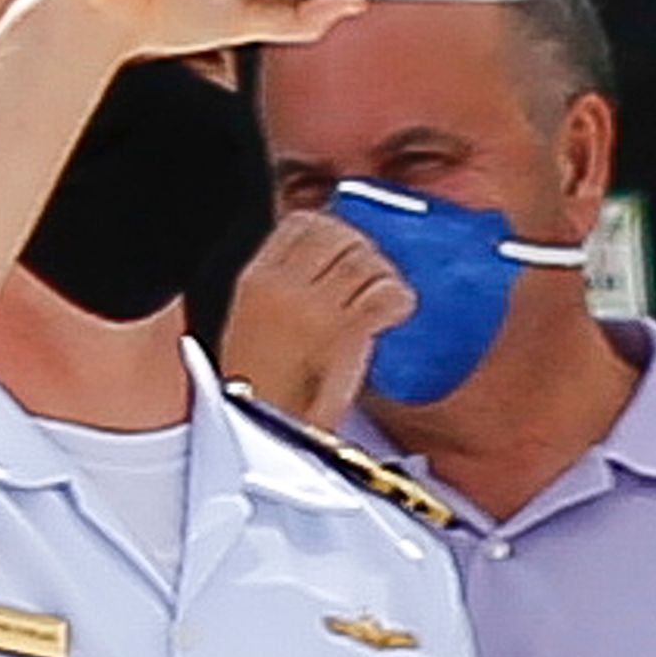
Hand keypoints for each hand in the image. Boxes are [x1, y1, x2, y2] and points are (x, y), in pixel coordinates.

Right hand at [212, 209, 413, 430]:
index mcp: (257, 281)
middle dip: (365, 250)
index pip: (303, 223)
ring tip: (384, 299)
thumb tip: (328, 262)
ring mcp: (315, 308)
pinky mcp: (346, 332)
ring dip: (385, 276)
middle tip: (373, 276)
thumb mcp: (255, 323)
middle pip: (340, 234)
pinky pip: (386, 294)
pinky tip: (395, 313)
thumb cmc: (265, 388)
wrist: (266, 433)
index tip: (349, 248)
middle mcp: (283, 287)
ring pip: (366, 261)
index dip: (335, 229)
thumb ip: (284, 288)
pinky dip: (400, 300)